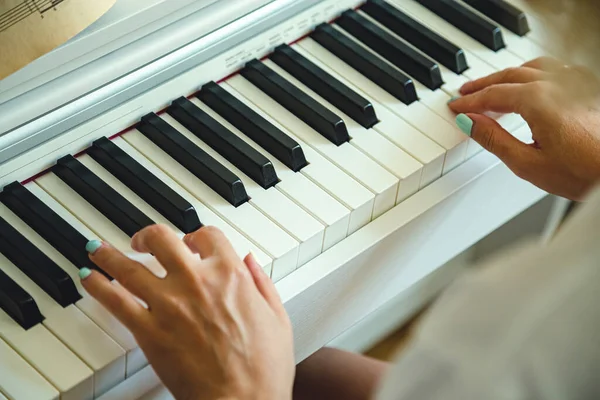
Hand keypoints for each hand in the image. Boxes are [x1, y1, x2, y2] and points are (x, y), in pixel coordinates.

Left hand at [80, 225, 294, 399]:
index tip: (191, 241)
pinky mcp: (149, 332)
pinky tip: (90, 280)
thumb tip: (250, 261)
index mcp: (230, 274)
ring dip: (109, 255)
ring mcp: (169, 305)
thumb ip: (262, 282)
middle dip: (148, 235)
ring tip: (98, 250)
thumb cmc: (263, 367)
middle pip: (161, 239)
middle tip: (141, 240)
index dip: (196, 235)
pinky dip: (99, 288)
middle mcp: (196, 281)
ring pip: (129, 267)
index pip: (206, 235)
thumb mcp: (277, 317)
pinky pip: (116, 302)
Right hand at [448, 57, 599, 200]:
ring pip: (531, 67)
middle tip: (464, 93)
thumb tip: (470, 123)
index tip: (455, 107)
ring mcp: (574, 84)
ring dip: (506, 76)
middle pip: (509, 76)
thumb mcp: (527, 163)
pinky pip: (553, 69)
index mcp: (538, 100)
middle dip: (483, 85)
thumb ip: (494, 139)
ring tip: (491, 86)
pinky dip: (531, 73)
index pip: (492, 95)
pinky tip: (528, 84)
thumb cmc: (584, 172)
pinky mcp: (586, 90)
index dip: (470, 102)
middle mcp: (557, 85)